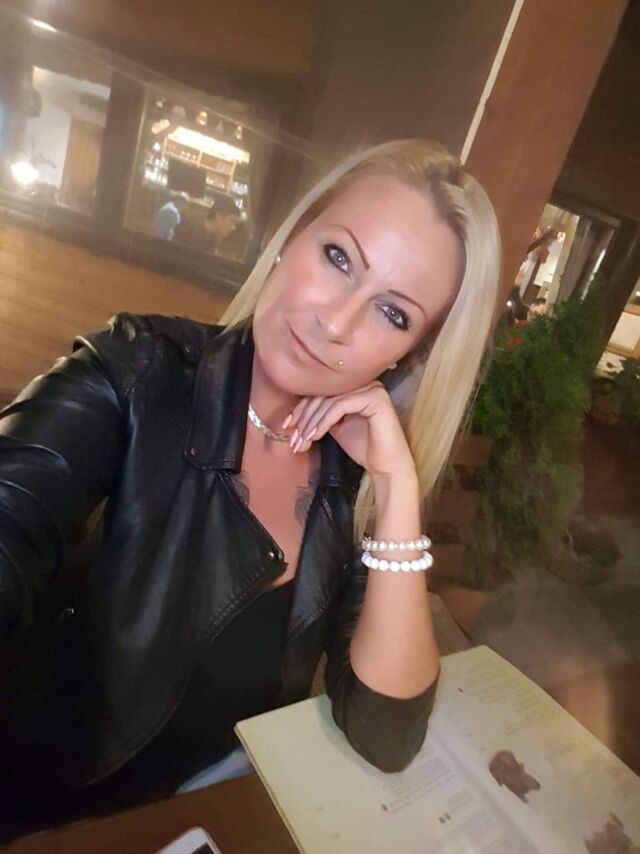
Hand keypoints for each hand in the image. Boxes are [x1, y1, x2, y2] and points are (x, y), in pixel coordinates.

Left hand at [284, 382, 415, 478]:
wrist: (386, 466)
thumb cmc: (363, 447)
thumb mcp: (335, 427)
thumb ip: (319, 416)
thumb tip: (291, 420)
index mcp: (355, 387)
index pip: (321, 391)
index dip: (301, 408)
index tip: (287, 426)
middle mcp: (364, 383)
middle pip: (323, 394)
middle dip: (304, 418)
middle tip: (294, 439)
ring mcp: (371, 389)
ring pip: (329, 401)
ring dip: (311, 423)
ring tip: (303, 441)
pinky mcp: (375, 399)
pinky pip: (340, 406)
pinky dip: (324, 422)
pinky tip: (315, 436)